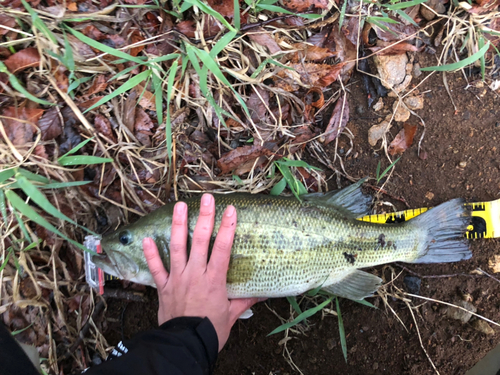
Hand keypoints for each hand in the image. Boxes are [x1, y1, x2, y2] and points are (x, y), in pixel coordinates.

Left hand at [142, 193, 260, 351]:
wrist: (185, 346)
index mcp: (214, 280)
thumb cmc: (211, 331)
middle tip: (206, 198)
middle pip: (200, 241)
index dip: (227, 228)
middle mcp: (195, 274)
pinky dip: (151, 254)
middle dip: (204, 217)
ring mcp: (177, 279)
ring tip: (178, 206)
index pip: (223, 248)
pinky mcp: (164, 287)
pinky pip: (156, 268)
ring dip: (177, 225)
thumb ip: (245, 300)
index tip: (231, 210)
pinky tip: (146, 239)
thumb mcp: (231, 315)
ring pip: (177, 248)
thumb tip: (264, 293)